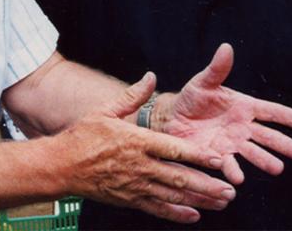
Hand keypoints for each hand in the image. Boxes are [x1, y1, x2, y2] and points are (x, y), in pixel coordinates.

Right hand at [57, 72, 236, 223]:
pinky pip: (157, 209)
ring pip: (173, 195)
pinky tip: (194, 216)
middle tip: (231, 190)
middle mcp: (140, 165)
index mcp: (137, 141)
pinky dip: (176, 214)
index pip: (174, 149)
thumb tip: (150, 76)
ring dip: (200, 200)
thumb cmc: (83, 135)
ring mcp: (135, 185)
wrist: (60, 165)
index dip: (199, 156)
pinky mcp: (128, 199)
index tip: (220, 159)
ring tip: (221, 202)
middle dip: (208, 185)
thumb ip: (132, 96)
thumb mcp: (106, 110)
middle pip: (180, 177)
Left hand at [154, 43, 291, 184]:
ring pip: (253, 153)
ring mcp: (232, 143)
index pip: (270, 111)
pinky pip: (228, 164)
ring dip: (265, 161)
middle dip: (283, 144)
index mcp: (244, 107)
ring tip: (277, 168)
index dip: (287, 117)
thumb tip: (226, 47)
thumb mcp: (204, 81)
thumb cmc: (193, 97)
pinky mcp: (217, 155)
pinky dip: (233, 171)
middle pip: (268, 136)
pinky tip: (238, 179)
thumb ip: (217, 69)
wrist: (173, 116)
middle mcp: (243, 127)